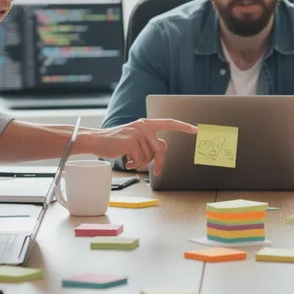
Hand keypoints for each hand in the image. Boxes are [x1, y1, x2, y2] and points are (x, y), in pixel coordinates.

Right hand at [79, 118, 198, 173]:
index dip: (183, 126)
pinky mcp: (131, 141)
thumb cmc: (117, 142)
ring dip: (142, 163)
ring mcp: (137, 132)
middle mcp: (144, 125)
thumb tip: (164, 146)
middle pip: (160, 149)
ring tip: (132, 160)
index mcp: (147, 123)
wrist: (97, 141)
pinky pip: (140, 160)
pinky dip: (135, 165)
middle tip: (159, 171)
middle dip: (159, 163)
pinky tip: (128, 161)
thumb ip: (151, 142)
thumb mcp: (137, 139)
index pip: (169, 122)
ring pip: (149, 156)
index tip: (196, 129)